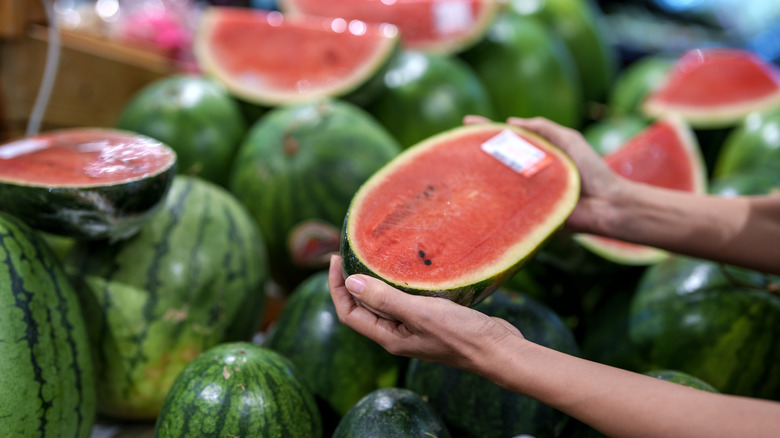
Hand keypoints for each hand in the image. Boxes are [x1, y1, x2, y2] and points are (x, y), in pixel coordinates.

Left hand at [328, 255, 523, 372]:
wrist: (498, 349)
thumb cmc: (460, 335)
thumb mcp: (419, 313)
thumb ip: (384, 299)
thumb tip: (349, 282)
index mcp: (389, 337)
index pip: (349, 313)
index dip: (337, 287)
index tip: (337, 258)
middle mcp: (397, 334)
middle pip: (363, 307)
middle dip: (352, 281)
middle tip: (351, 251)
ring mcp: (414, 328)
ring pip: (385, 302)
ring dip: (376, 281)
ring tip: (373, 255)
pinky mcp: (432, 320)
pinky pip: (406, 300)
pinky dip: (400, 284)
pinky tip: (408, 269)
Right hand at [463, 115, 627, 234]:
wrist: (606, 204)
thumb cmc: (591, 170)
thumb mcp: (569, 140)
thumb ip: (544, 128)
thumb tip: (511, 122)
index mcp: (537, 153)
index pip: (507, 138)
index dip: (486, 129)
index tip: (465, 123)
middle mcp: (527, 172)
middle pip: (496, 159)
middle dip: (474, 151)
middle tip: (453, 145)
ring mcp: (524, 192)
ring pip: (496, 181)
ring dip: (478, 175)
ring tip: (457, 167)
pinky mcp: (526, 212)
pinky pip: (505, 204)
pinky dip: (490, 199)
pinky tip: (473, 195)